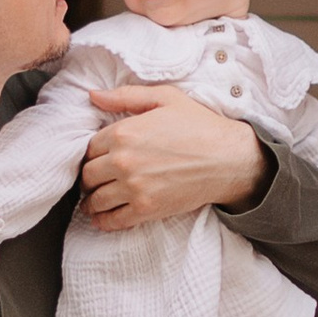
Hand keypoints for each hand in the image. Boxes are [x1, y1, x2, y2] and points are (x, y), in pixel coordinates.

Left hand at [80, 82, 263, 229]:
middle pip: (88, 175)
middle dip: (89, 177)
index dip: (93, 153)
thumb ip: (125, 96)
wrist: (229, 158)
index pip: (89, 147)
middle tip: (96, 180)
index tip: (99, 158)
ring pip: (96, 200)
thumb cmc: (200, 125)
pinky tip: (102, 218)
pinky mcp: (146, 209)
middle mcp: (123, 161)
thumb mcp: (165, 98)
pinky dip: (103, 221)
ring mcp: (133, 188)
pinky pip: (113, 220)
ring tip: (93, 202)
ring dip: (91, 202)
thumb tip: (92, 95)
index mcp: (123, 132)